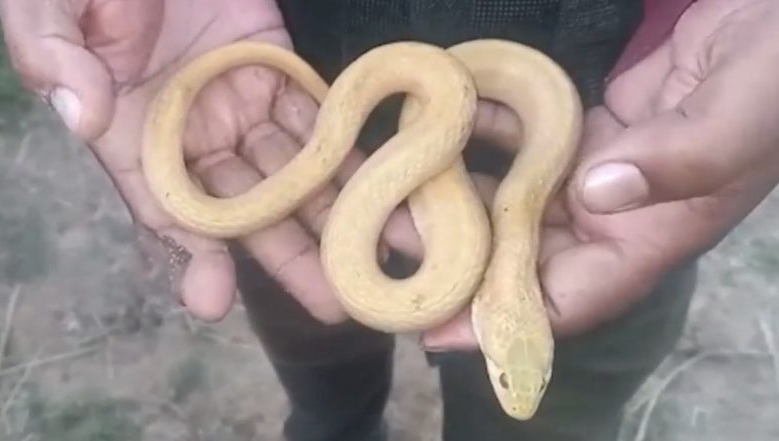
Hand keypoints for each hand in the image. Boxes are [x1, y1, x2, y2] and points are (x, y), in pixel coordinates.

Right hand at [0, 0, 418, 323]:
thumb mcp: (51, 6)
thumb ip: (57, 56)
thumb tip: (85, 116)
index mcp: (133, 134)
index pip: (164, 207)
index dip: (188, 253)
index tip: (213, 298)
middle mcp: (192, 133)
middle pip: (247, 208)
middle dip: (292, 256)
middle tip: (337, 302)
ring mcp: (240, 104)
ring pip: (294, 173)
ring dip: (337, 216)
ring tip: (382, 254)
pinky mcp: (278, 71)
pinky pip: (319, 121)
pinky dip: (350, 155)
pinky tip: (384, 188)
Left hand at [422, 0, 778, 348]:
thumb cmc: (778, 69)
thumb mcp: (742, 114)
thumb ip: (682, 160)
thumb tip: (596, 194)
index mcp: (655, 233)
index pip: (571, 299)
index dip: (504, 321)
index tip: (436, 329)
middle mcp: (620, 213)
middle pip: (526, 254)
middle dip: (460, 256)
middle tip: (388, 243)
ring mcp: (602, 169)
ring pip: (517, 199)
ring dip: (461, 195)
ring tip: (396, 188)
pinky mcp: (591, 127)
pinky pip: (526, 140)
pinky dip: (487, 131)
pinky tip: (445, 118)